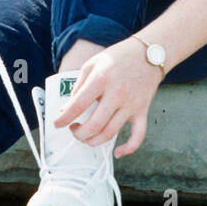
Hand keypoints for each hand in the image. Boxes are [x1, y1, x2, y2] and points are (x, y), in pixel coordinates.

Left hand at [54, 38, 163, 157]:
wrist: (149, 53)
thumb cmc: (118, 57)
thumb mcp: (93, 64)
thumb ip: (79, 86)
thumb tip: (67, 108)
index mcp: (101, 79)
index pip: (78, 105)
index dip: (63, 118)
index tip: (57, 123)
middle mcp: (117, 93)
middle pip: (94, 125)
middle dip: (78, 133)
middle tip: (74, 129)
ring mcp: (131, 104)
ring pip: (110, 133)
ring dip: (93, 141)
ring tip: (86, 136)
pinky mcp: (142, 110)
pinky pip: (138, 136)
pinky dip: (128, 148)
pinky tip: (117, 152)